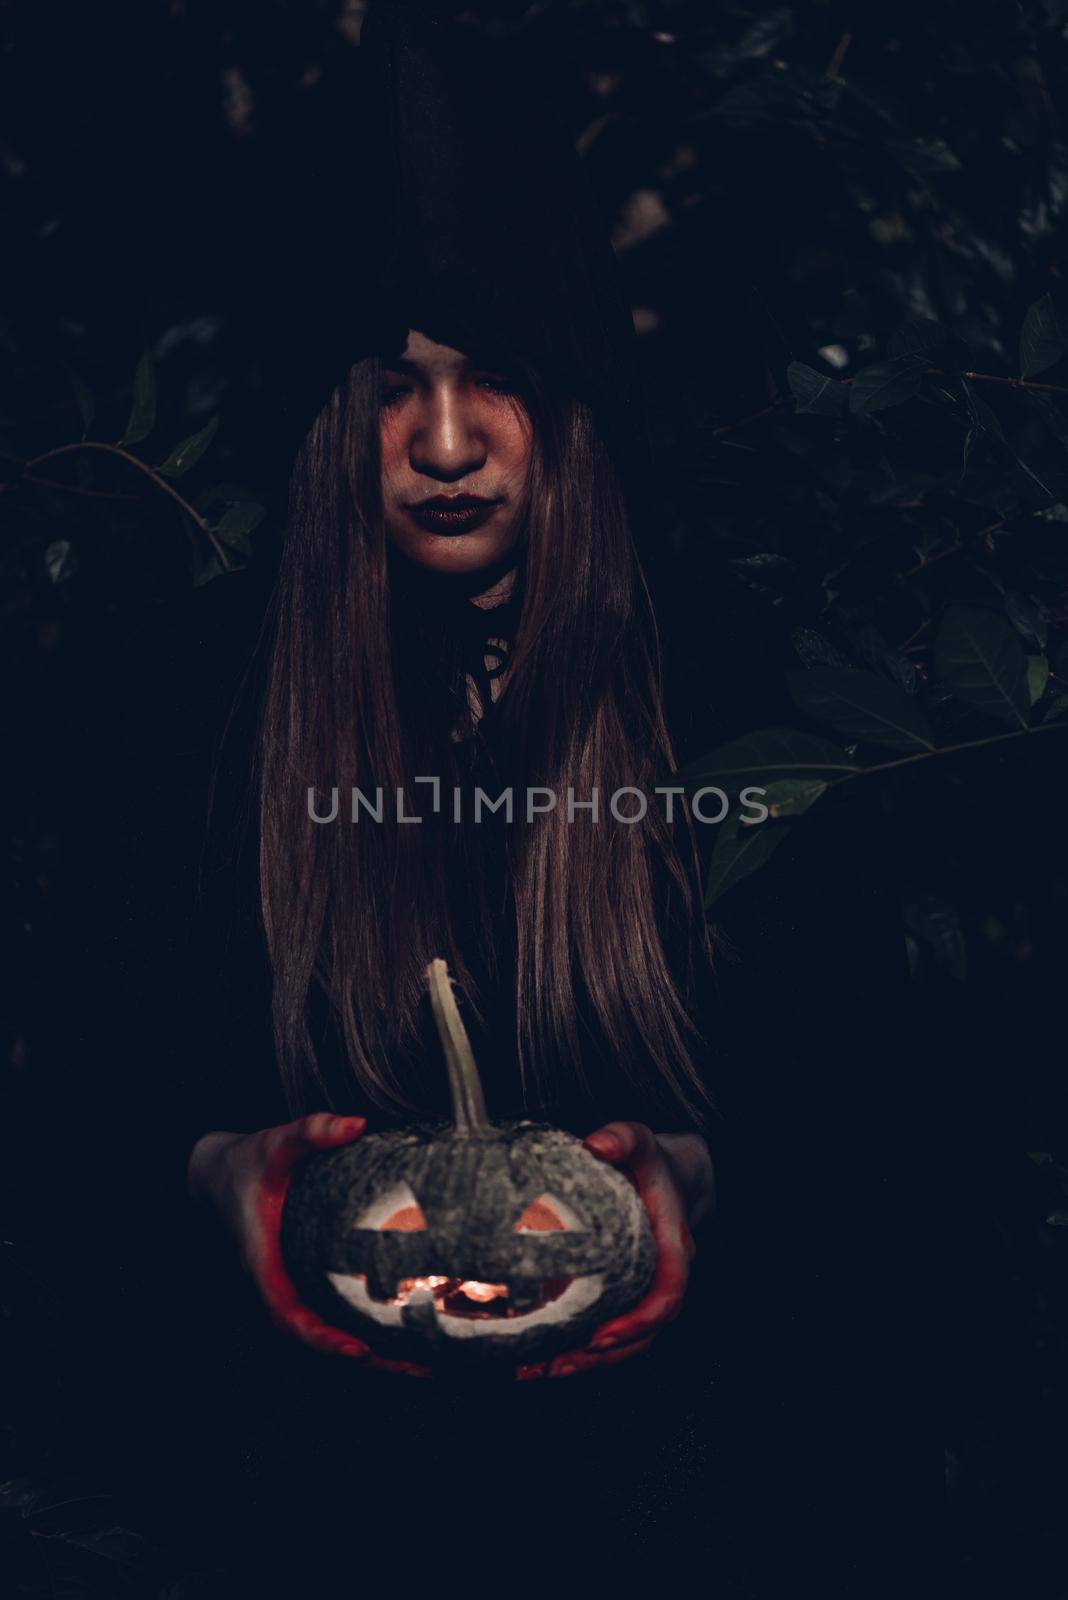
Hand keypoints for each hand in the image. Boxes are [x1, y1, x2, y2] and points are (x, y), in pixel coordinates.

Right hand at [187, 1113, 428, 1375]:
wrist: (219, 1173)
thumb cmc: (247, 1161)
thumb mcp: (275, 1141)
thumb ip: (311, 1130)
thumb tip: (357, 1123)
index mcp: (263, 1262)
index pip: (288, 1315)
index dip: (322, 1338)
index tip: (359, 1349)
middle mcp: (275, 1284)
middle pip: (318, 1338)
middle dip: (367, 1358)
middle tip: (420, 1368)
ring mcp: (288, 1287)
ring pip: (327, 1333)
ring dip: (373, 1354)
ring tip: (426, 1364)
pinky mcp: (302, 1282)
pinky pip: (332, 1315)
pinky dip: (364, 1330)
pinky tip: (405, 1335)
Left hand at [516, 1121, 709, 1380]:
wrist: (664, 1177)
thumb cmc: (650, 1163)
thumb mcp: (641, 1142)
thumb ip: (623, 1138)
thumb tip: (596, 1144)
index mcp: (673, 1249)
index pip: (666, 1296)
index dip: (637, 1322)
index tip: (601, 1335)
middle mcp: (661, 1279)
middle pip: (642, 1335)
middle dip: (600, 1355)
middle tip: (555, 1365)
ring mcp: (642, 1293)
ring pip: (623, 1342)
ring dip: (583, 1362)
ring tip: (537, 1371)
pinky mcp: (621, 1297)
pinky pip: (606, 1331)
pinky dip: (576, 1348)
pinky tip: (537, 1357)